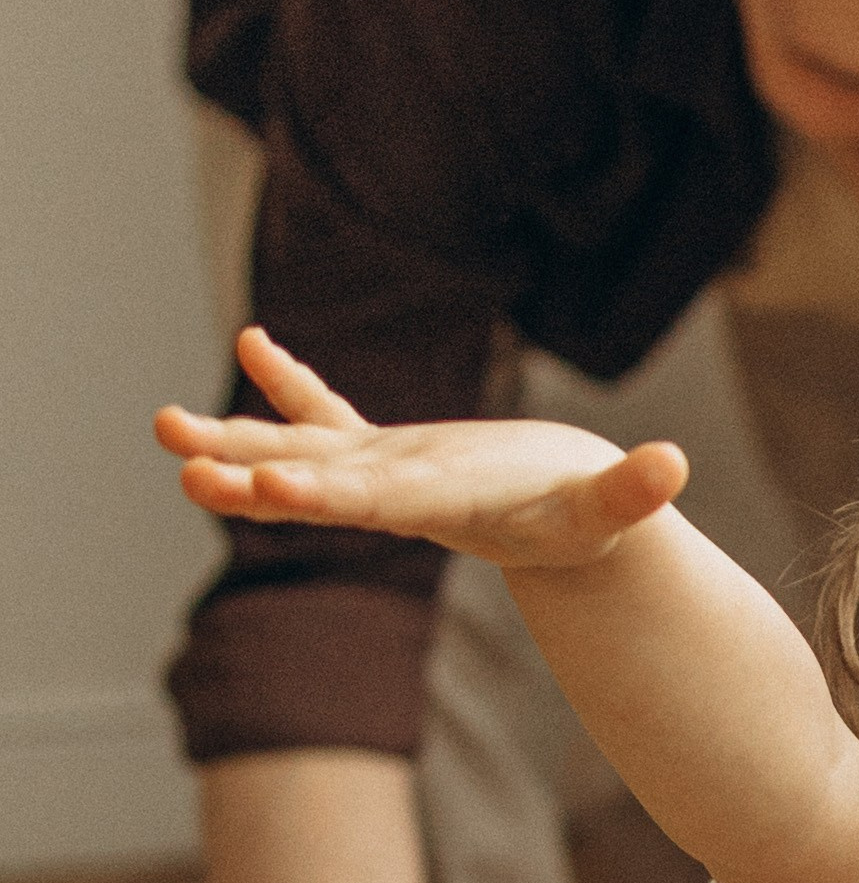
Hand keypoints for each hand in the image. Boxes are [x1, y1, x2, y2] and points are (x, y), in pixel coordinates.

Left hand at [158, 326, 687, 568]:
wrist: (580, 538)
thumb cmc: (600, 526)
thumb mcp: (618, 510)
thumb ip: (637, 493)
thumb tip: (673, 466)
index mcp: (444, 508)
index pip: (373, 504)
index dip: (319, 490)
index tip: (262, 483)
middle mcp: (401, 495)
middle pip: (311, 485)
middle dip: (244, 472)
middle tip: (183, 463)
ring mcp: (391, 474)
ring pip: (299, 449)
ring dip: (233, 436)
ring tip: (161, 426)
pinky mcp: (398, 453)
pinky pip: (332, 412)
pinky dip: (292, 382)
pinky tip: (253, 343)